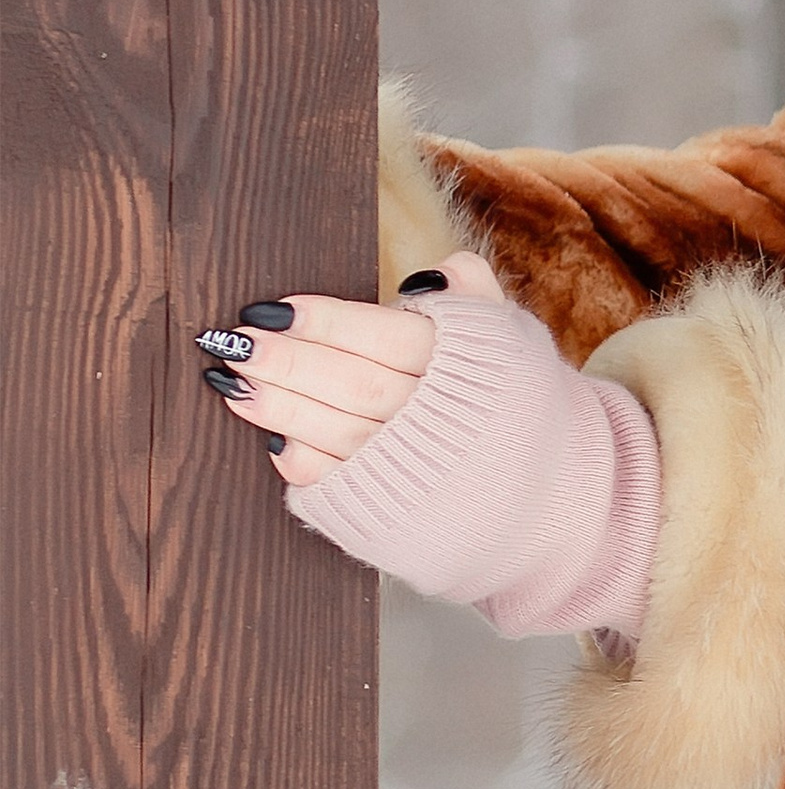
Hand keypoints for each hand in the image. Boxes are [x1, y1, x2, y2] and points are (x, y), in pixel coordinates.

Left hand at [197, 253, 505, 487]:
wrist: (550, 496)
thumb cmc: (514, 402)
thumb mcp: (508, 337)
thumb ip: (469, 293)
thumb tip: (422, 276)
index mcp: (467, 368)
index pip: (384, 336)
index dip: (325, 321)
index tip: (273, 307)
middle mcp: (437, 421)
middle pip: (350, 384)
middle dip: (285, 362)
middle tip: (230, 340)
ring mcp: (411, 471)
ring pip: (332, 432)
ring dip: (275, 406)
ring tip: (229, 379)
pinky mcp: (388, 513)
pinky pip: (333, 483)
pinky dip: (297, 458)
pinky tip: (269, 434)